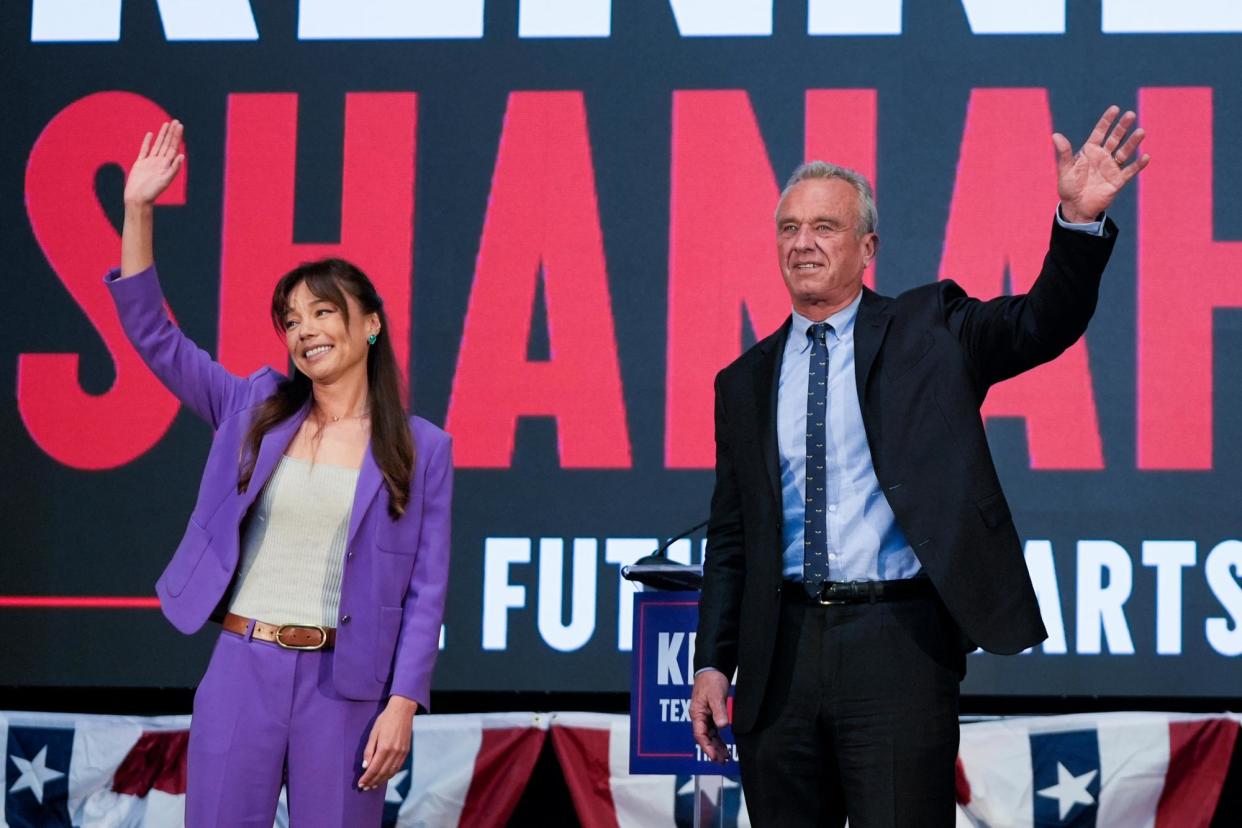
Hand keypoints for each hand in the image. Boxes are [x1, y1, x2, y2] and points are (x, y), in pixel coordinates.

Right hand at [124, 120, 183, 207]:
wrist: (137, 199)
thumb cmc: (152, 192)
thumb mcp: (165, 180)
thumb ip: (174, 168)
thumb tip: (182, 156)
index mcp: (166, 165)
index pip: (173, 147)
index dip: (176, 137)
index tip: (179, 126)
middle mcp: (160, 162)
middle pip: (167, 144)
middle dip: (171, 133)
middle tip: (176, 121)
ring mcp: (150, 162)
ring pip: (157, 145)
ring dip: (162, 135)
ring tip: (166, 125)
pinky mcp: (140, 164)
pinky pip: (144, 150)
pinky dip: (147, 142)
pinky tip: (150, 135)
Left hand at [357, 694, 417, 790]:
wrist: (402, 712)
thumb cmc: (385, 720)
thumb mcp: (373, 733)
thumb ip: (369, 750)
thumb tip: (365, 766)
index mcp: (384, 748)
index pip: (374, 768)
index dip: (366, 778)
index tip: (360, 783)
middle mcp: (394, 753)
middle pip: (382, 773)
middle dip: (372, 782)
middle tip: (364, 788)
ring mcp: (401, 753)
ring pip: (390, 772)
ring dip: (381, 781)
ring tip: (372, 786)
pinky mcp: (405, 752)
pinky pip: (397, 768)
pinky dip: (390, 775)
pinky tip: (384, 777)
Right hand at [689, 669, 730, 763]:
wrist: (712, 669)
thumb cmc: (710, 680)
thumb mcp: (716, 695)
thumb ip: (719, 711)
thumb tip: (723, 726)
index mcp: (697, 713)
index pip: (700, 735)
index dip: (707, 747)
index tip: (714, 756)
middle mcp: (700, 717)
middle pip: (705, 738)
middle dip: (713, 751)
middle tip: (722, 761)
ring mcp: (705, 716)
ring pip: (710, 736)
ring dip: (717, 747)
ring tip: (725, 758)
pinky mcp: (712, 714)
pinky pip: (714, 731)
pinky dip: (719, 740)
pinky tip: (725, 747)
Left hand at [1053, 105, 1149, 223]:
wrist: (1075, 207)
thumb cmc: (1068, 187)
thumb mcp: (1065, 169)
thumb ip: (1064, 152)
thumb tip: (1055, 135)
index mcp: (1090, 151)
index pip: (1100, 132)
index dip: (1107, 121)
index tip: (1115, 109)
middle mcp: (1103, 157)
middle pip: (1115, 138)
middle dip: (1122, 127)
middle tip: (1131, 115)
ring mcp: (1111, 168)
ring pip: (1125, 152)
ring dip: (1133, 142)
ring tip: (1141, 132)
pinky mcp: (1118, 181)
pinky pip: (1130, 171)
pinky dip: (1138, 165)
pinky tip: (1145, 156)